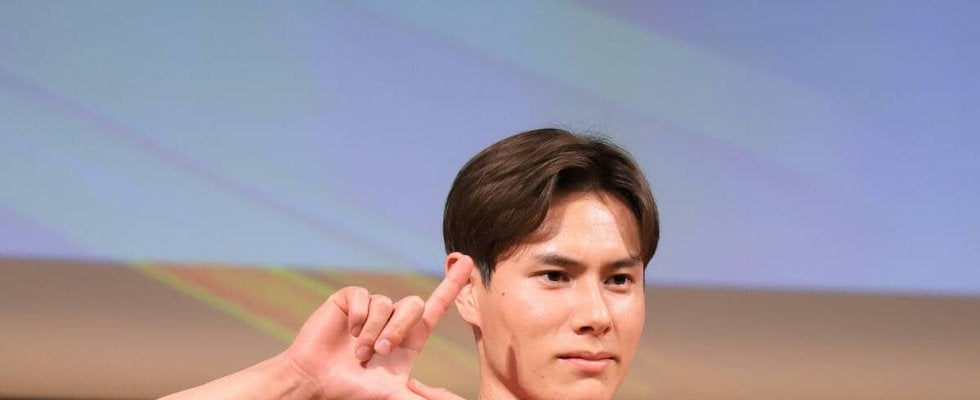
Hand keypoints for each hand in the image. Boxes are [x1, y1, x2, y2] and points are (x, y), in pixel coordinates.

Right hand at [281, 255, 473, 399]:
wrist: (317, 382)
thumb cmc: (354, 391)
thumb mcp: (394, 395)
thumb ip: (423, 399)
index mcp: (408, 338)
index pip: (435, 307)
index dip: (452, 285)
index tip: (469, 262)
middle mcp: (391, 320)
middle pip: (413, 304)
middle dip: (399, 329)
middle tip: (381, 353)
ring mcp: (370, 308)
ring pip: (387, 304)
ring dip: (374, 332)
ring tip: (359, 352)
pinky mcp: (349, 300)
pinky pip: (364, 296)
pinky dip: (358, 317)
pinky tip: (347, 332)